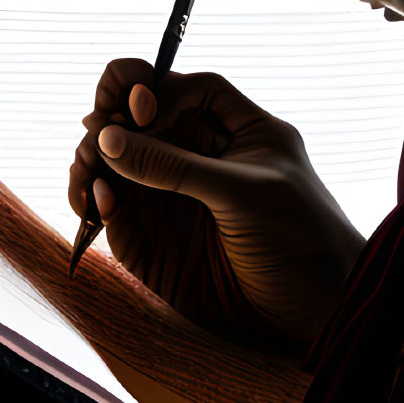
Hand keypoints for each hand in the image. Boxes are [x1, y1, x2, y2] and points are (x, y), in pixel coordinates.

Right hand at [69, 59, 366, 356]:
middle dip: (109, 125)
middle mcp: (198, 159)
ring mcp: (174, 199)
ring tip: (88, 173)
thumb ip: (175, 166)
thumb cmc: (301, 240)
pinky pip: (116, 215)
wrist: (315, 315)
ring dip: (93, 164)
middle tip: (94, 137)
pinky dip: (99, 205)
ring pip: (118, 168)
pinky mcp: (157, 242)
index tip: (134, 104)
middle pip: (137, 124)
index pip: (183, 89)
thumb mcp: (243, 192)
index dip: (152, 87)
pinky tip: (100, 202)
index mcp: (234, 130)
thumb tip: (110, 136)